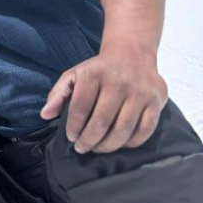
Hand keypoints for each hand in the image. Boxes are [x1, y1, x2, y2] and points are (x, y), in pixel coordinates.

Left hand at [40, 47, 166, 153]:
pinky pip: (145, 130)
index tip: (71, 137)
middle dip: (89, 140)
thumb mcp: (74, 74)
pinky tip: (119, 144)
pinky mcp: (156, 101)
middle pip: (101, 121)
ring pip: (123, 129)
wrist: (132, 54)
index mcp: (94, 74)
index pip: (79, 108)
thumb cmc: (99, 69)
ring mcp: (140, 92)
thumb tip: (45, 115)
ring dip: (108, 145)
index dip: (73, 127)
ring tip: (98, 149)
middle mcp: (118, 82)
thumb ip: (58, 94)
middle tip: (82, 148)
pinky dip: (131, 143)